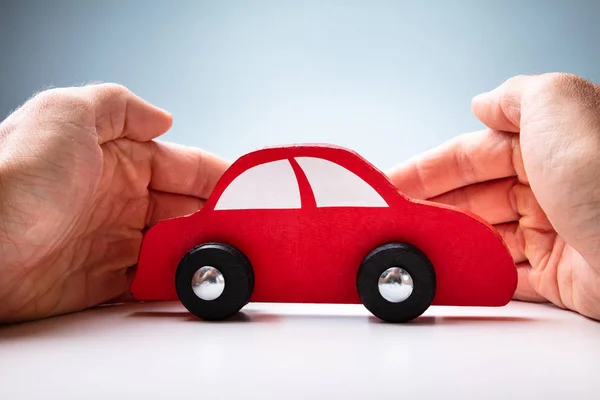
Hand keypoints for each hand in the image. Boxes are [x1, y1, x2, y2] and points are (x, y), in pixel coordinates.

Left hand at [0, 84, 228, 322]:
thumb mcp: (63, 113)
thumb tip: (164, 118)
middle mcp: (116, 199)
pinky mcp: (101, 283)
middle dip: (216, 216)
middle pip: (184, 208)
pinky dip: (176, 281)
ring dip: (201, 250)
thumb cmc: (10, 177)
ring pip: (174, 245)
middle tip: (245, 227)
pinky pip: (151, 281)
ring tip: (228, 255)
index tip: (246, 188)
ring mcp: (110, 242)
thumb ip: (119, 105)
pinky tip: (194, 279)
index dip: (216, 176)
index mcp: (114, 159)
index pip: (181, 166)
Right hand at [388, 73, 599, 319]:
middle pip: (474, 197)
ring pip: (484, 236)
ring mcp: (556, 233)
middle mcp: (553, 186)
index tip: (393, 183)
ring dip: (448, 241)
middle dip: (432, 207)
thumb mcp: (560, 105)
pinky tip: (450, 271)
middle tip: (396, 220)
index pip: (474, 154)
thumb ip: (517, 96)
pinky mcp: (562, 279)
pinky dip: (475, 273)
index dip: (429, 167)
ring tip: (415, 247)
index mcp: (552, 144)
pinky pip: (505, 275)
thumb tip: (482, 104)